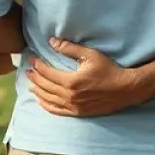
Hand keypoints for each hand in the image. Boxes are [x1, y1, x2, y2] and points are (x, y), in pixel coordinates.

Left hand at [28, 38, 143, 117]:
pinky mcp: (81, 113)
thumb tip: (51, 41)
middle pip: (47, 87)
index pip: (48, 73)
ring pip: (51, 100)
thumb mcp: (89, 54)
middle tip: (27, 71)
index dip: (38, 66)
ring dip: (39, 92)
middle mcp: (71, 96)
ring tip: (31, 85)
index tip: (32, 60)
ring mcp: (76, 107)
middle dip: (35, 78)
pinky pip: (59, 112)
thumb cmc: (109, 69)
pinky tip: (42, 102)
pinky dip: (48, 107)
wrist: (127, 89)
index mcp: (72, 82)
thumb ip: (69, 48)